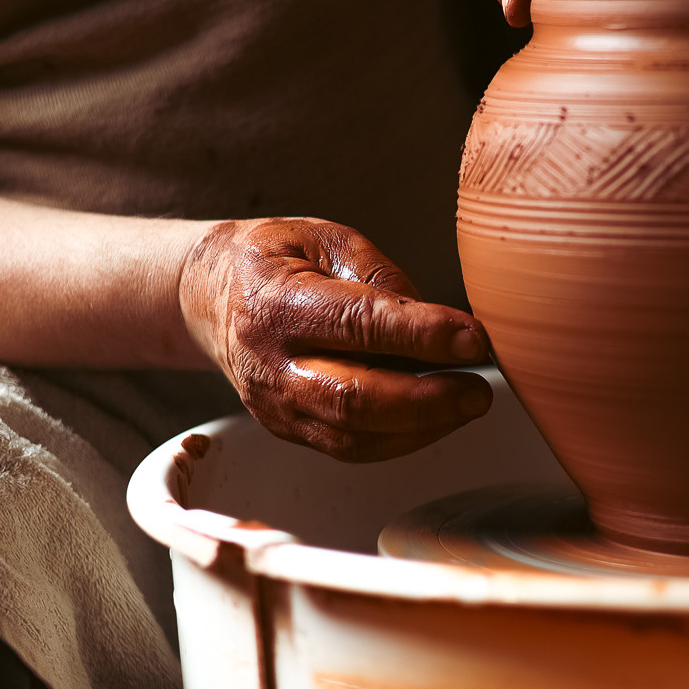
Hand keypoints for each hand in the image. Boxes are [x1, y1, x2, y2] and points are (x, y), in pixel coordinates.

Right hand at [179, 218, 493, 461]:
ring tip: (466, 405)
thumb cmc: (276, 261)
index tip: (473, 338)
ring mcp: (275, 405)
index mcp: (276, 303)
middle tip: (478, 390)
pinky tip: (435, 419)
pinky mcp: (287, 429)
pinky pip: (350, 448)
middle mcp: (269, 363)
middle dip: (428, 400)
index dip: (421, 336)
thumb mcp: (326, 240)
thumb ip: (380, 277)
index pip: (357, 325)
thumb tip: (436, 324)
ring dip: (422, 428)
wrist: (210, 297)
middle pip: (354, 399)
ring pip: (354, 436)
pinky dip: (401, 440)